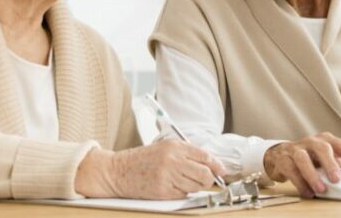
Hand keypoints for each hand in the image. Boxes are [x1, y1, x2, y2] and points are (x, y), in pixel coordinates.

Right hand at [75, 140, 224, 199]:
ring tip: (180, 181)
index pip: (205, 156)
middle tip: (203, 179)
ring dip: (193, 187)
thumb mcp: (164, 148)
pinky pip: (183, 195)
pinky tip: (170, 186)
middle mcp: (172, 160)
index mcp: (174, 146)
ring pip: (196, 187)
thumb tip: (211, 165)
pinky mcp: (163, 191)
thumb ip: (185, 154)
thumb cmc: (142, 160)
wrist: (118, 171)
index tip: (221, 171)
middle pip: (205, 174)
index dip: (216, 165)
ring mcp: (168, 176)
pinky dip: (182, 193)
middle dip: (208, 179)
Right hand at [263, 132, 340, 197]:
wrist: (281, 155)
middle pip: (323, 148)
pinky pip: (291, 169)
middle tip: (336, 179)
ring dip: (312, 174)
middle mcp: (312, 141)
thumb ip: (338, 170)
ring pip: (303, 158)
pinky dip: (300, 182)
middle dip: (330, 164)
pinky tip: (307, 191)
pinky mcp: (283, 158)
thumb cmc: (309, 159)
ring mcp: (296, 148)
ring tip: (320, 189)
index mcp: (327, 141)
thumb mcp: (325, 162)